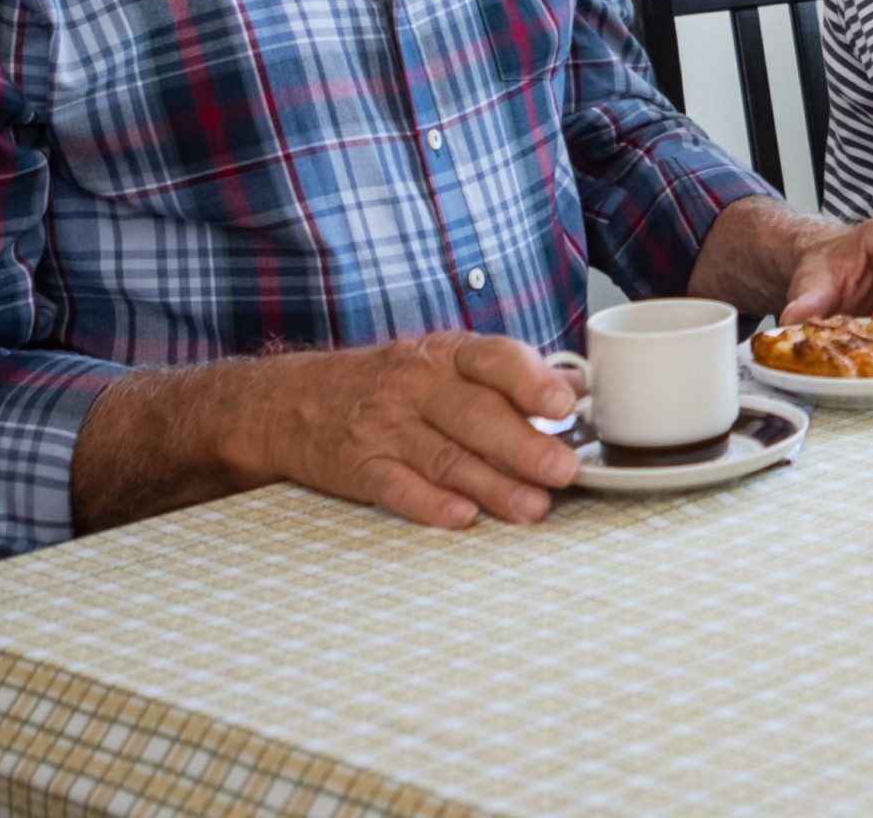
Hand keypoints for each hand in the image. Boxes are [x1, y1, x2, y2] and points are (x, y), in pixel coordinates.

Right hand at [261, 332, 580, 529]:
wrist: (293, 401)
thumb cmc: (387, 382)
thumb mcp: (446, 362)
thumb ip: (511, 375)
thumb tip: (578, 384)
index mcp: (445, 355)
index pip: (492, 359)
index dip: (529, 380)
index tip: (563, 403)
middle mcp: (416, 386)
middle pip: (475, 415)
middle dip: (523, 446)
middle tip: (563, 470)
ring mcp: (385, 427)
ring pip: (445, 457)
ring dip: (492, 485)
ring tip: (533, 508)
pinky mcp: (359, 467)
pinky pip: (396, 486)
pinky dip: (428, 504)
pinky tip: (462, 517)